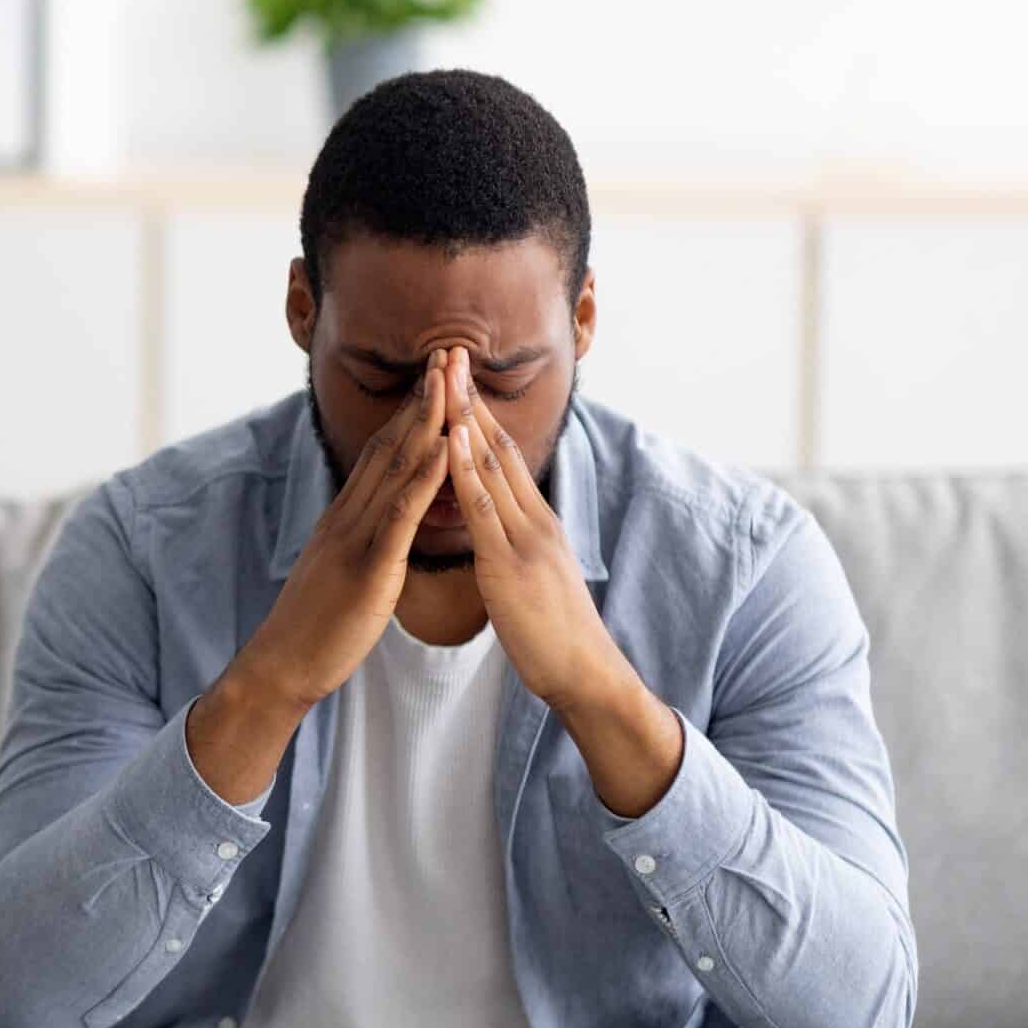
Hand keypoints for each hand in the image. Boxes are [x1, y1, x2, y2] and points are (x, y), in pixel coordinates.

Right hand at [187, 354, 452, 803]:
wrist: (282, 665)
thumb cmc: (316, 628)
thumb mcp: (339, 572)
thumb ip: (359, 542)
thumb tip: (378, 527)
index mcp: (345, 517)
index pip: (382, 452)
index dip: (411, 411)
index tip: (437, 376)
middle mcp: (348, 515)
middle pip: (390, 443)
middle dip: (422, 398)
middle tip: (450, 352)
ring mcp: (356, 537)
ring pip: (396, 467)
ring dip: (427, 420)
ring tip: (453, 379)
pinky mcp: (368, 565)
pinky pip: (401, 512)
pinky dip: (426, 475)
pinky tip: (448, 447)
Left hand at [445, 348, 683, 815]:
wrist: (584, 674)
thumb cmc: (555, 635)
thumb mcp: (534, 578)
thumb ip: (515, 548)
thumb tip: (496, 533)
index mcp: (537, 522)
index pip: (504, 457)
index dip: (479, 415)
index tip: (456, 379)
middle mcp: (534, 519)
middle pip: (498, 446)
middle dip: (471, 399)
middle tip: (447, 354)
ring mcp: (524, 538)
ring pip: (490, 467)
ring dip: (464, 420)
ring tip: (442, 378)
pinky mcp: (510, 564)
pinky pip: (483, 509)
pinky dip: (463, 471)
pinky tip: (447, 442)